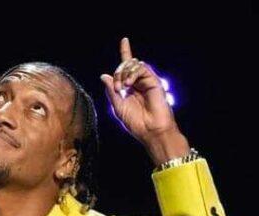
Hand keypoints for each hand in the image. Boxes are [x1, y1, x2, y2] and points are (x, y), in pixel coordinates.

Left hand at [99, 37, 190, 164]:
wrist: (151, 131)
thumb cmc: (136, 123)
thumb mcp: (118, 106)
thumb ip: (111, 91)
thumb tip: (104, 75)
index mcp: (130, 89)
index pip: (126, 68)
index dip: (126, 53)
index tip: (125, 40)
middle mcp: (139, 83)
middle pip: (127, 66)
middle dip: (118, 73)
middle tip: (117, 88)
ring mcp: (147, 82)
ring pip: (134, 65)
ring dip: (124, 73)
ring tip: (122, 87)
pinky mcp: (154, 82)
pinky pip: (142, 69)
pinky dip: (132, 74)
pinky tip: (129, 84)